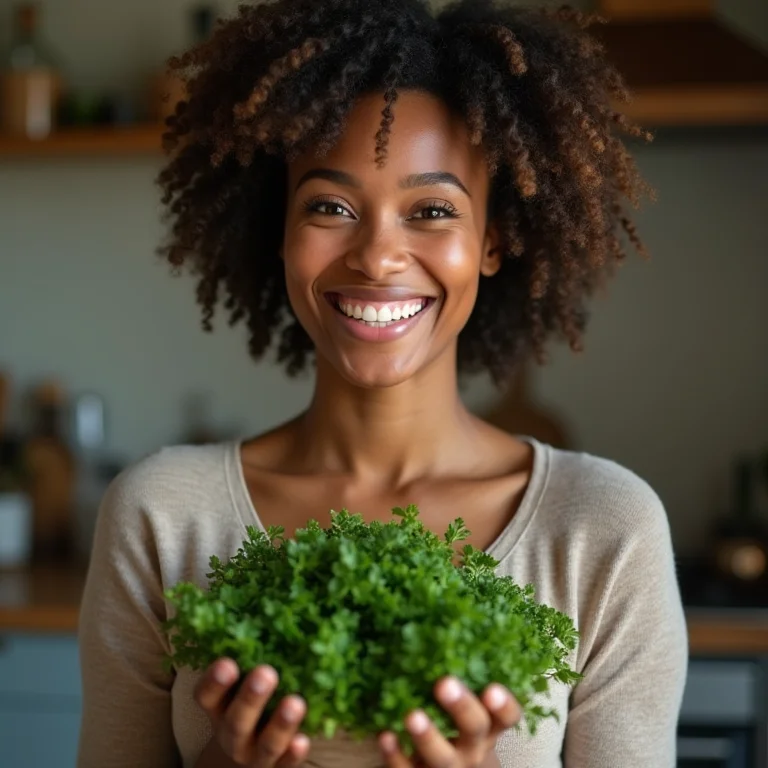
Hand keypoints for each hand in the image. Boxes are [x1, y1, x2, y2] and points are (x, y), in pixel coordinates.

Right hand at [194, 658, 309, 766]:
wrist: (244, 759)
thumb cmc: (244, 702)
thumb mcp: (236, 683)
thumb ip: (246, 652)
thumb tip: (266, 594)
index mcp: (218, 707)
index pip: (206, 696)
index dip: (214, 681)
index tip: (227, 662)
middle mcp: (232, 732)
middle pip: (236, 721)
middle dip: (250, 698)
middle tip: (266, 672)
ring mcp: (254, 753)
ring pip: (264, 745)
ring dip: (279, 725)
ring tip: (296, 702)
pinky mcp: (277, 767)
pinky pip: (285, 766)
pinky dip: (293, 754)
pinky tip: (304, 739)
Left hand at [378, 677, 519, 767]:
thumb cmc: (455, 724)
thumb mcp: (468, 703)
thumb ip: (462, 675)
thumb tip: (444, 616)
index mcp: (489, 726)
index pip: (507, 717)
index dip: (504, 704)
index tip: (492, 687)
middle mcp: (474, 747)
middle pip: (475, 730)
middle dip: (461, 707)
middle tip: (444, 683)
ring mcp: (449, 765)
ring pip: (444, 757)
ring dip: (428, 735)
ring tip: (411, 714)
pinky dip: (395, 754)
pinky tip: (385, 734)